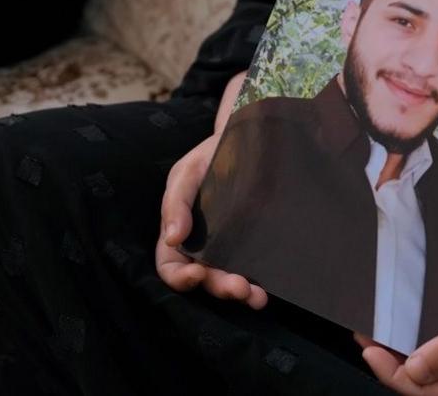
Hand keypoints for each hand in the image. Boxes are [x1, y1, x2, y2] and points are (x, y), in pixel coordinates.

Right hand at [155, 133, 268, 309]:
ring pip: (229, 280)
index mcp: (180, 233)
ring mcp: (231, 249)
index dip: (180, 277)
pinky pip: (254, 271)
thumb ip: (176, 202)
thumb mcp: (187, 172)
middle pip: (205, 279)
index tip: (197, 273)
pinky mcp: (255, 246)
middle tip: (239, 287)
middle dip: (219, 287)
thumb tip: (172, 238)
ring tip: (256, 296)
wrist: (251, 141)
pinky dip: (259, 284)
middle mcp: (203, 248)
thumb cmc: (211, 157)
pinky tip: (267, 288)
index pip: (170, 266)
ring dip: (240, 294)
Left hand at [358, 262, 437, 394]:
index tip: (368, 347)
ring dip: (403, 358)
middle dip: (392, 366)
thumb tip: (413, 371)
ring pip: (432, 377)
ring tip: (378, 334)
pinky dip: (421, 350)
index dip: (391, 372)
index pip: (424, 392)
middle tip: (365, 337)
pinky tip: (408, 332)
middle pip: (425, 389)